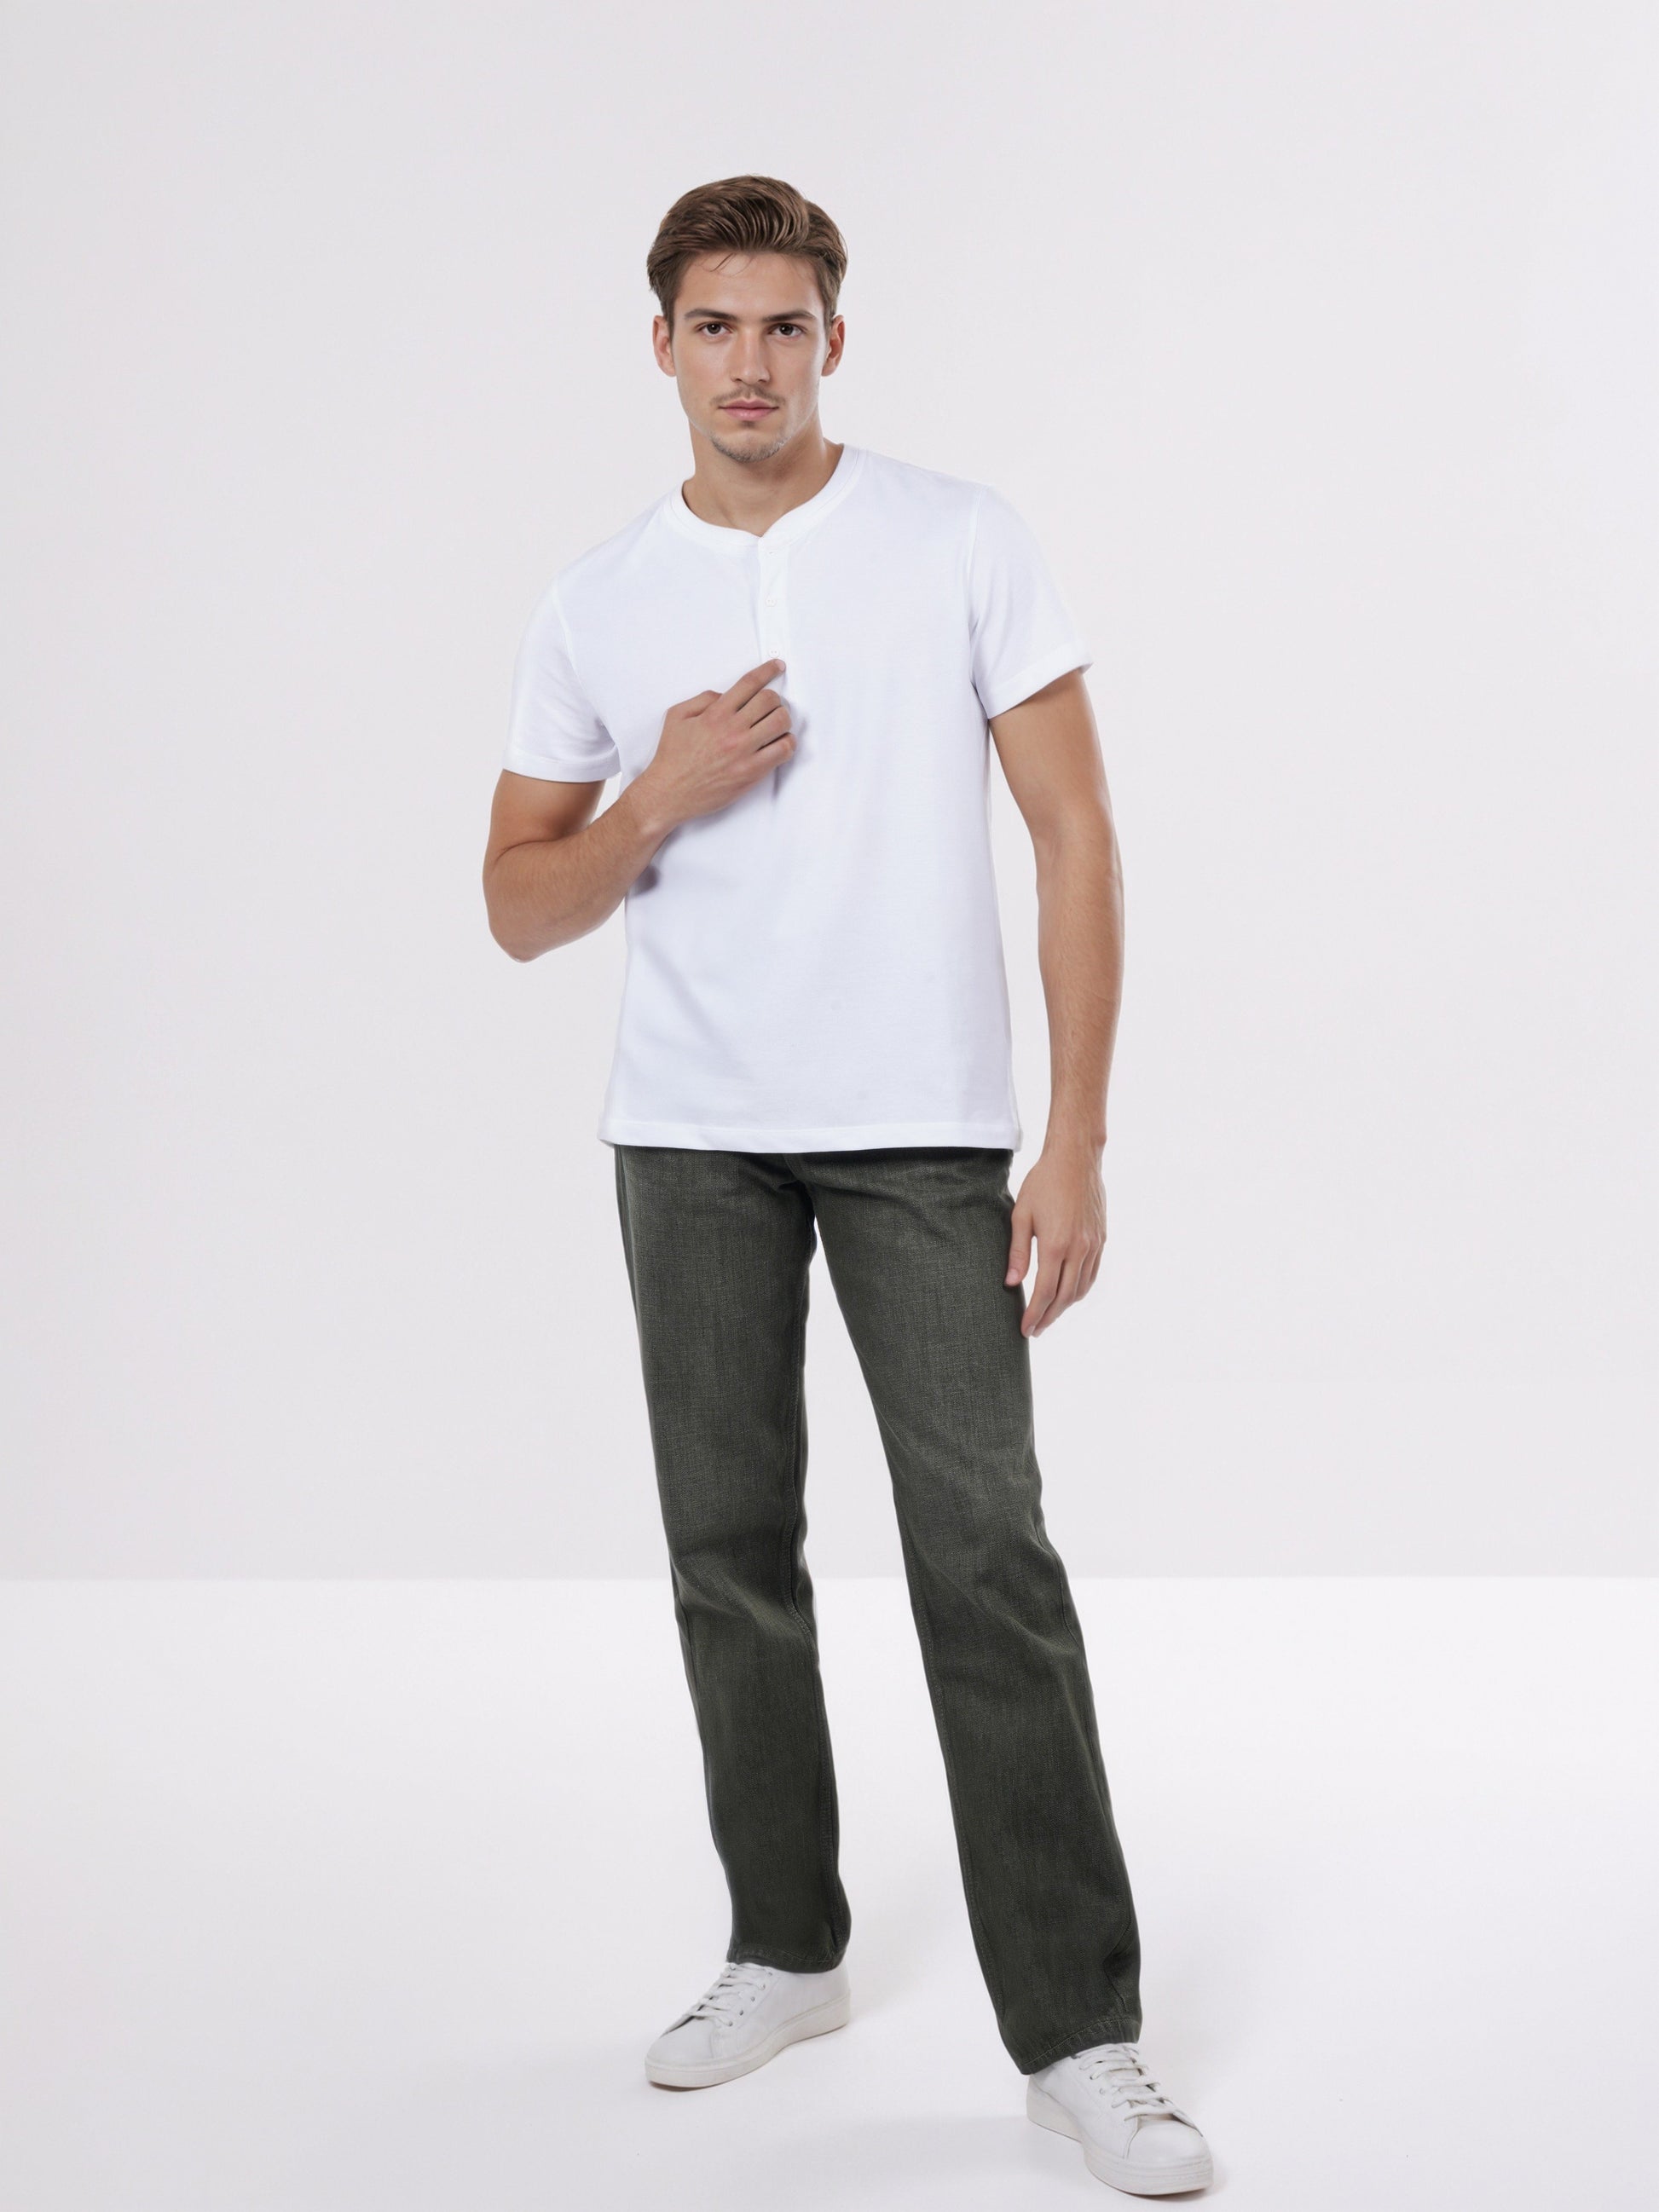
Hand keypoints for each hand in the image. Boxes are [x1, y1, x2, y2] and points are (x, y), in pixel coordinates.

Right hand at [635, 658, 794, 827]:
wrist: (670, 792)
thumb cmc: (672, 757)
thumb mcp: (677, 716)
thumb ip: (703, 699)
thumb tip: (724, 694)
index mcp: (715, 714)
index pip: (750, 683)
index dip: (768, 670)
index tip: (777, 667)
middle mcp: (732, 730)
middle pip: (770, 700)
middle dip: (774, 699)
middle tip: (772, 705)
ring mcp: (744, 752)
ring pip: (781, 723)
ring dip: (783, 720)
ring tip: (776, 724)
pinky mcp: (752, 772)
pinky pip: (783, 751)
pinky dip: (787, 744)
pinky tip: (780, 744)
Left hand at [1005, 1145, 1106, 1336]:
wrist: (1076, 1159)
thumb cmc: (1043, 1183)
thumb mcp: (1021, 1215)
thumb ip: (1018, 1251)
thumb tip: (1011, 1282)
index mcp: (1055, 1245)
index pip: (1045, 1292)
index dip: (1035, 1314)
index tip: (1025, 1329)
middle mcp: (1078, 1249)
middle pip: (1064, 1297)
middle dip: (1048, 1317)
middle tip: (1035, 1329)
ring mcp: (1093, 1245)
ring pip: (1080, 1289)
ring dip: (1064, 1306)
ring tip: (1048, 1314)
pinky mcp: (1101, 1239)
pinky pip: (1091, 1274)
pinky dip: (1079, 1289)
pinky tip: (1067, 1293)